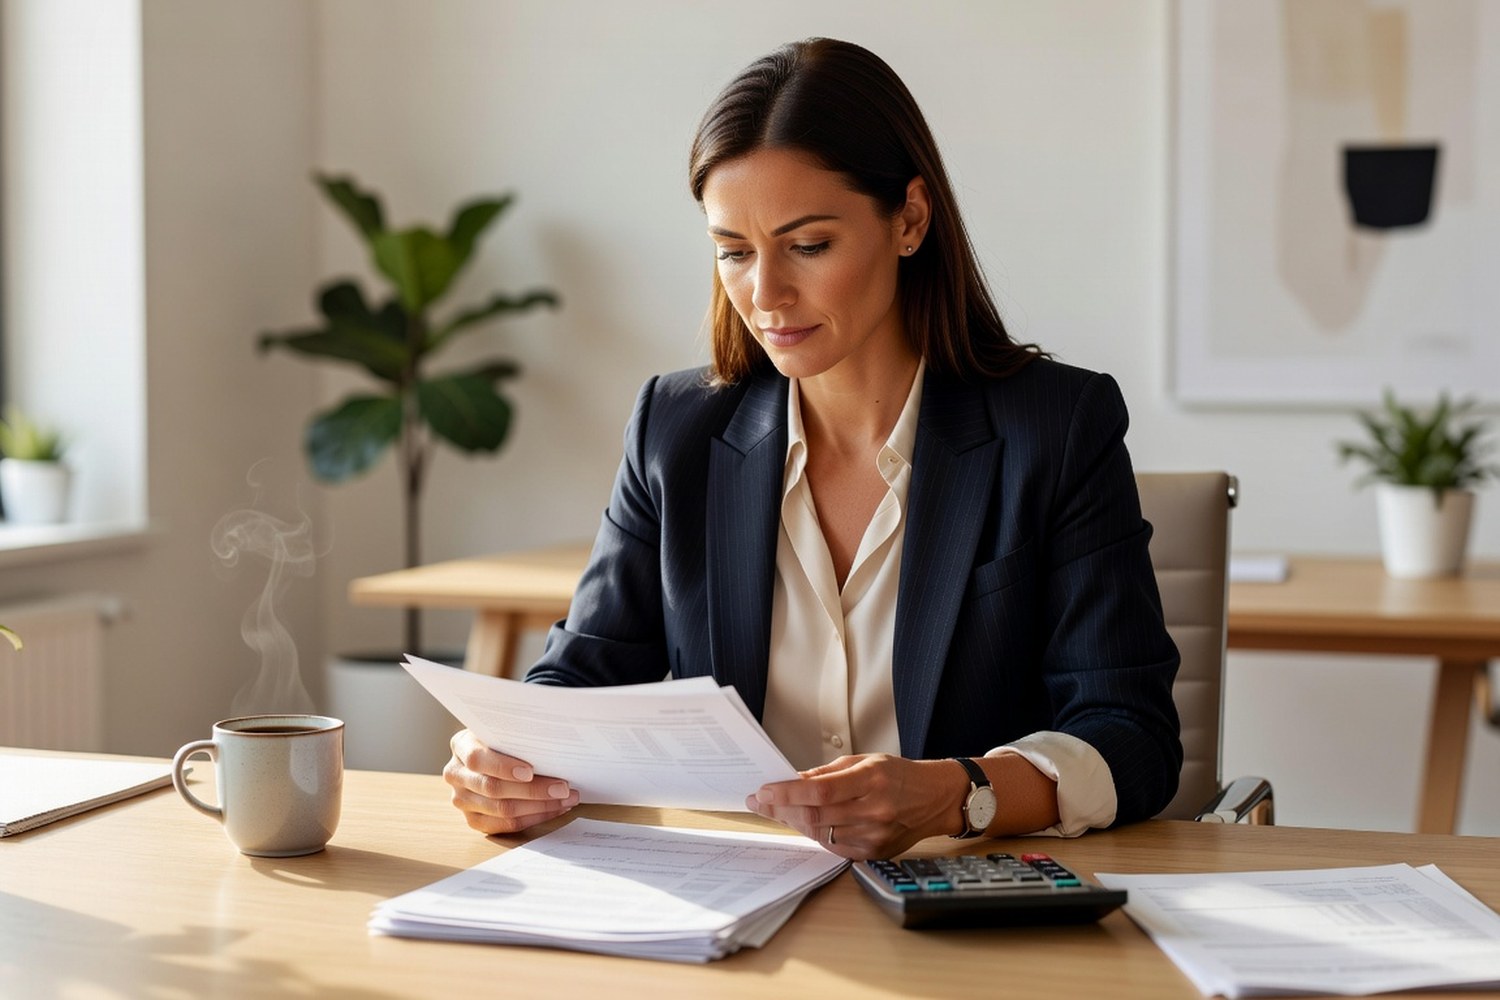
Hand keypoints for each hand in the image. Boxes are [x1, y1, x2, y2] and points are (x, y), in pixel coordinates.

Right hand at [443, 729, 578, 834]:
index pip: (477, 759)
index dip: (503, 767)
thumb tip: (553, 743)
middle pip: (493, 788)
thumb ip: (516, 736)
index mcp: (461, 746)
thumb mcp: (503, 729)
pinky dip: (534, 818)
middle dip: (533, 790)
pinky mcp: (474, 820)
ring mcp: (462, 800)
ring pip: (502, 810)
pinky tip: (554, 809)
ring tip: (566, 799)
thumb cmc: (502, 738)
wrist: (489, 752)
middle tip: (563, 788)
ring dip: (540, 807)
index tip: (530, 771)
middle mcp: (456, 774)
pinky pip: (506, 825)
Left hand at [745, 754, 965, 859]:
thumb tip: (794, 782)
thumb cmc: (900, 775)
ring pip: (821, 834)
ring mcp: (875, 836)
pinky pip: (834, 847)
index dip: (788, 793)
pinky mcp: (874, 853)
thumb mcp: (865, 760)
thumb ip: (828, 772)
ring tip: (778, 811)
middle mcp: (874, 811)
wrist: (935, 799)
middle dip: (782, 810)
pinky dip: (816, 835)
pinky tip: (805, 823)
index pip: (820, 791)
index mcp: (872, 780)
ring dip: (795, 822)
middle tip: (761, 803)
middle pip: (816, 816)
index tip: (765, 791)